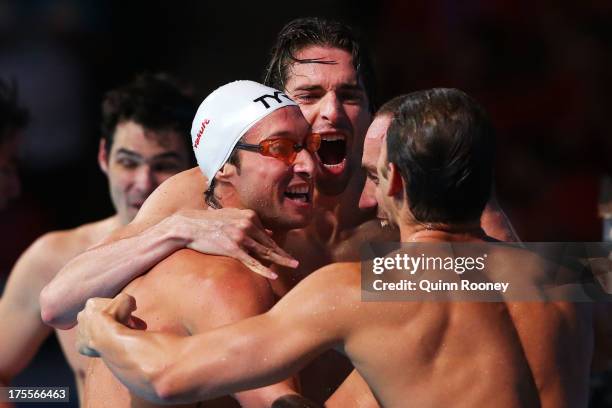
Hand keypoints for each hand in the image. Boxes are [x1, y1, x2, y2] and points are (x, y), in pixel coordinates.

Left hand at [77, 294, 144, 356]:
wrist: (108, 338)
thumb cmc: (117, 317)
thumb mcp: (127, 300)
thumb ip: (128, 299)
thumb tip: (131, 307)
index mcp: (91, 303)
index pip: (107, 305)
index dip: (119, 310)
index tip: (128, 315)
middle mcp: (82, 316)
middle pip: (99, 318)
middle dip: (111, 322)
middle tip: (126, 327)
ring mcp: (79, 331)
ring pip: (95, 331)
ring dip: (105, 333)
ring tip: (120, 338)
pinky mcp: (80, 345)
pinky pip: (91, 344)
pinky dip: (100, 344)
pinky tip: (111, 345)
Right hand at [169, 208, 298, 278]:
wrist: (188, 225)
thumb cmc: (208, 221)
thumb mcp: (231, 215)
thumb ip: (248, 220)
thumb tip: (264, 230)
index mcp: (249, 216)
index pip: (267, 234)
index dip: (276, 246)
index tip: (284, 254)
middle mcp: (248, 224)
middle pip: (270, 243)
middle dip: (283, 254)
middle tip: (295, 262)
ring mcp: (241, 236)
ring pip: (265, 252)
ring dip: (281, 260)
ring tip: (293, 266)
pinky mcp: (233, 248)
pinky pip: (252, 261)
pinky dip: (264, 270)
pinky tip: (274, 276)